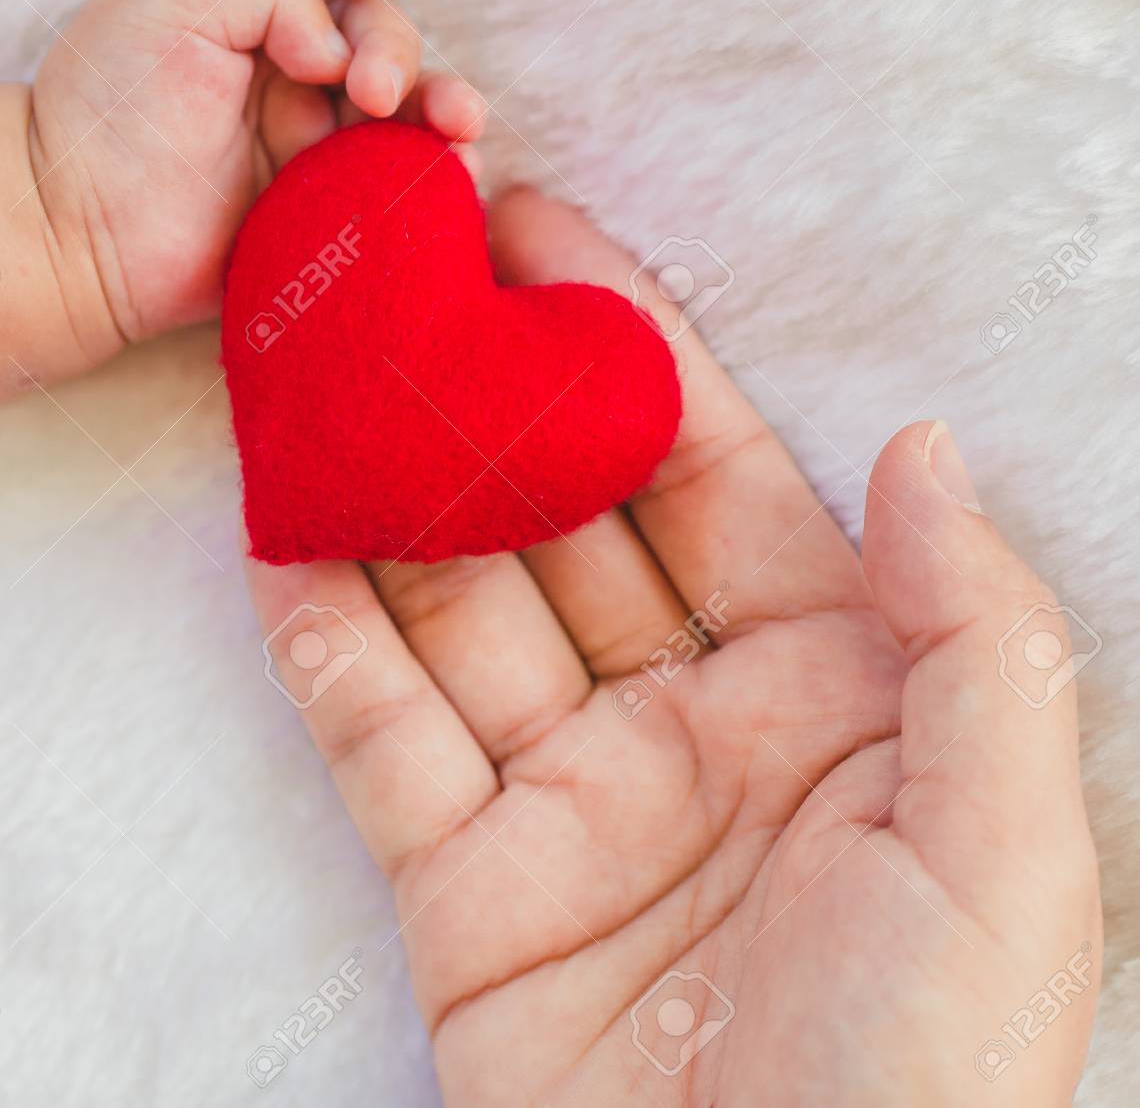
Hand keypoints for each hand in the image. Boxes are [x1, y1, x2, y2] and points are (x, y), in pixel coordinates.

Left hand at [30, 0, 483, 344]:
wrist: (77, 233)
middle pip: (379, 37)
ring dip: (445, 110)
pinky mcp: (326, 210)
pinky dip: (434, 180)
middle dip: (395, 51)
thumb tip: (339, 52)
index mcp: (253, 5)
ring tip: (459, 127)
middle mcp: (292, 69)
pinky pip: (395, 189)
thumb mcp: (170, 5)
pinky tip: (454, 177)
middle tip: (373, 92)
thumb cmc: (108, 111)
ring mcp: (314, 143)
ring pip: (405, 114)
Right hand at [246, 190, 1099, 1105]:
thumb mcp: (997, 842)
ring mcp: (568, 793)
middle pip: (564, 522)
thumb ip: (973, 629)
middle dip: (486, 404)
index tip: (544, 245)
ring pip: (457, 610)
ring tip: (313, 384)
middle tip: (403, 287)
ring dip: (386, 499)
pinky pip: (380, 738)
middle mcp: (688, 715)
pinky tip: (273, 541)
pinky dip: (323, 643)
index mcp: (823, 682)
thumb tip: (917, 441)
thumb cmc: (926, 1071)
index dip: (627, 351)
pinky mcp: (465, 882)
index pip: (708, 472)